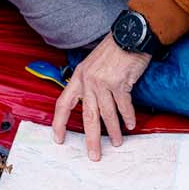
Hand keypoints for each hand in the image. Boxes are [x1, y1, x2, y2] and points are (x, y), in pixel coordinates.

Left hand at [51, 36, 151, 160]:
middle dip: (90, 139)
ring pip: (107, 114)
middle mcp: (88, 81)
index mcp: (78, 77)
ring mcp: (103, 82)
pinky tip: (130, 125)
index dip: (59, 123)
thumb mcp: (92, 64)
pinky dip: (128, 117)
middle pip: (87, 116)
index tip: (58, 138)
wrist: (129, 35)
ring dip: (113, 131)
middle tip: (94, 154)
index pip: (63, 103)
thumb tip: (89, 103)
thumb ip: (88, 82)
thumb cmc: (113, 49)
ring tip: (116, 142)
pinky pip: (123, 106)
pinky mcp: (120, 83)